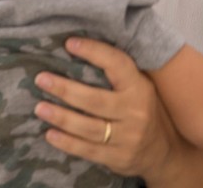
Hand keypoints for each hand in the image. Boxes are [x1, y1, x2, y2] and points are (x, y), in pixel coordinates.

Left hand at [33, 37, 182, 179]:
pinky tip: (50, 134)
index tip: (69, 43)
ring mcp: (128, 138)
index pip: (117, 64)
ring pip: (89, 128)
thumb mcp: (140, 87)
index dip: (94, 52)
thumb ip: (118, 74)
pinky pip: (88, 150)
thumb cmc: (143, 110)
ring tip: (39, 107)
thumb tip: (77, 48)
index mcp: (140, 88)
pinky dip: (67, 143)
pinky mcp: (118, 158)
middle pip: (95, 100)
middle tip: (41, 79)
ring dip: (61, 117)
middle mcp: (136, 113)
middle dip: (65, 89)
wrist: (163, 152)